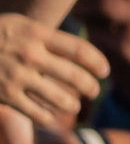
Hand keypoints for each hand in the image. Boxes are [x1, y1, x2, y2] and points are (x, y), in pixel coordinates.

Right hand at [0, 12, 107, 126]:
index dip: (97, 62)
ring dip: (71, 104)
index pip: (79, 50)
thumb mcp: (17, 25)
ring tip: (74, 105)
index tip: (104, 70)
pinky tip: (50, 117)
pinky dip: (47, 116)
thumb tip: (73, 50)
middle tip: (94, 90)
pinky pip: (36, 112)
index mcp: (36, 34)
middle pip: (74, 75)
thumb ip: (43, 36)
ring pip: (59, 97)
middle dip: (89, 86)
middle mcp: (30, 55)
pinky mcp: (5, 96)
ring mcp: (17, 77)